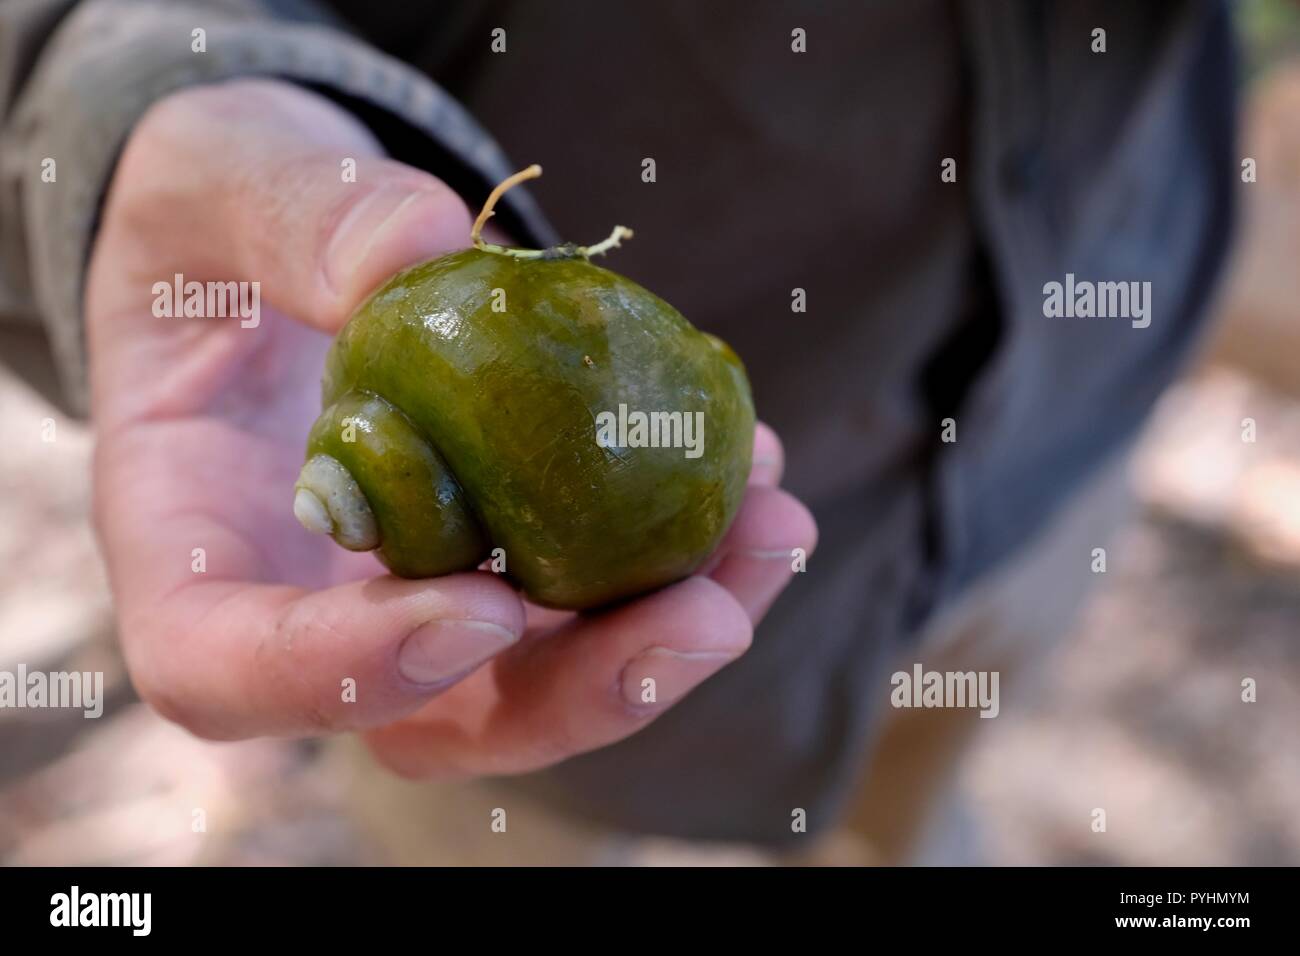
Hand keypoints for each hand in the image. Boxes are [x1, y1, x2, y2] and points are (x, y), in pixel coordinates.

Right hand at [86, 79, 816, 776]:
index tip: (482, 604)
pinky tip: (759, 478)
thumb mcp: (222, 172)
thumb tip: (414, 252)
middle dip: (580, 687)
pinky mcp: (499, 557)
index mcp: (189, 541)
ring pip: (537, 680)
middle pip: (431, 719)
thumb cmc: (218, 209)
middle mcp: (305, 603)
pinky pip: (592, 601)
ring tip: (774, 528)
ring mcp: (411, 594)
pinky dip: (682, 560)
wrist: (284, 227)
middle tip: (708, 615)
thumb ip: (293, 213)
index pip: (228, 668)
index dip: (347, 675)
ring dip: (667, 634)